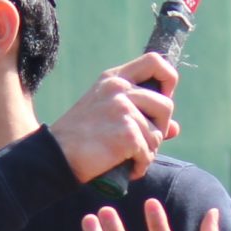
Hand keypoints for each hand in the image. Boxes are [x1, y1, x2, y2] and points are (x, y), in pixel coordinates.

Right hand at [47, 52, 179, 183]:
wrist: (54, 156)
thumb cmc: (80, 138)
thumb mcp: (108, 115)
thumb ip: (141, 115)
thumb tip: (175, 128)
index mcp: (114, 79)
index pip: (155, 61)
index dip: (168, 80)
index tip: (162, 99)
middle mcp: (119, 89)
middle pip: (166, 104)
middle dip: (160, 128)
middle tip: (143, 143)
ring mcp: (122, 109)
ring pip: (158, 133)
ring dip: (149, 152)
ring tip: (130, 159)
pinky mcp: (126, 132)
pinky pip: (149, 152)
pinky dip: (141, 166)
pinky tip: (128, 169)